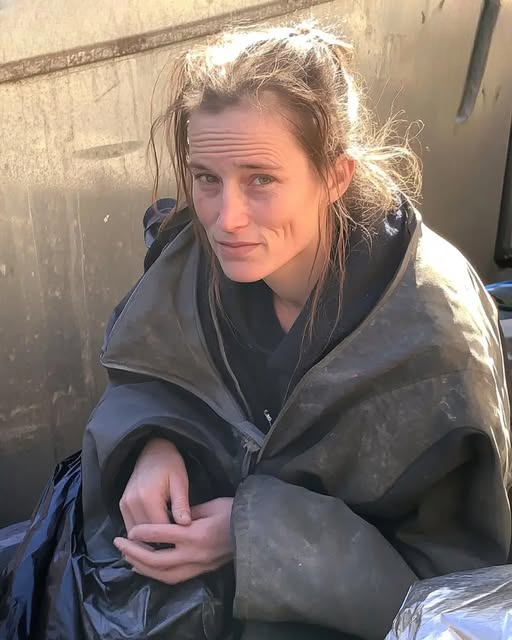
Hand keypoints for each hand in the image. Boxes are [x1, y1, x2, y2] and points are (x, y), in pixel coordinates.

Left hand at [113, 498, 233, 583]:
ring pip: (162, 574)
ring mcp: (197, 566)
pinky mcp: (201, 572)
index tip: (129, 530)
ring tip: (127, 558)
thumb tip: (169, 517)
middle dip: (134, 553)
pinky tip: (146, 568)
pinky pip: (173, 578)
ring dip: (142, 567)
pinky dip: (156, 574)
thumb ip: (187, 513)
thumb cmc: (234, 512)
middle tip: (118, 544)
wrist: (255, 532)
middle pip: (156, 560)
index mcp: (195, 533)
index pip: (161, 534)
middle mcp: (193, 553)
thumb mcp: (210, 505)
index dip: (142, 533)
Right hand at [119, 438, 190, 533]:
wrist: (153, 450)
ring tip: (167, 534)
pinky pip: (131, 526)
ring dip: (150, 537)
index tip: (184, 539)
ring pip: (136, 533)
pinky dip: (142, 531)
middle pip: (145, 535)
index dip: (172, 537)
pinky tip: (157, 527)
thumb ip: (181, 504)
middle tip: (177, 540)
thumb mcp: (180, 482)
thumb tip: (185, 525)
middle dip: (161, 540)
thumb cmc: (170, 464)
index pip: (158, 530)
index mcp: (147, 498)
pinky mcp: (122, 505)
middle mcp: (131, 503)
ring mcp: (124, 504)